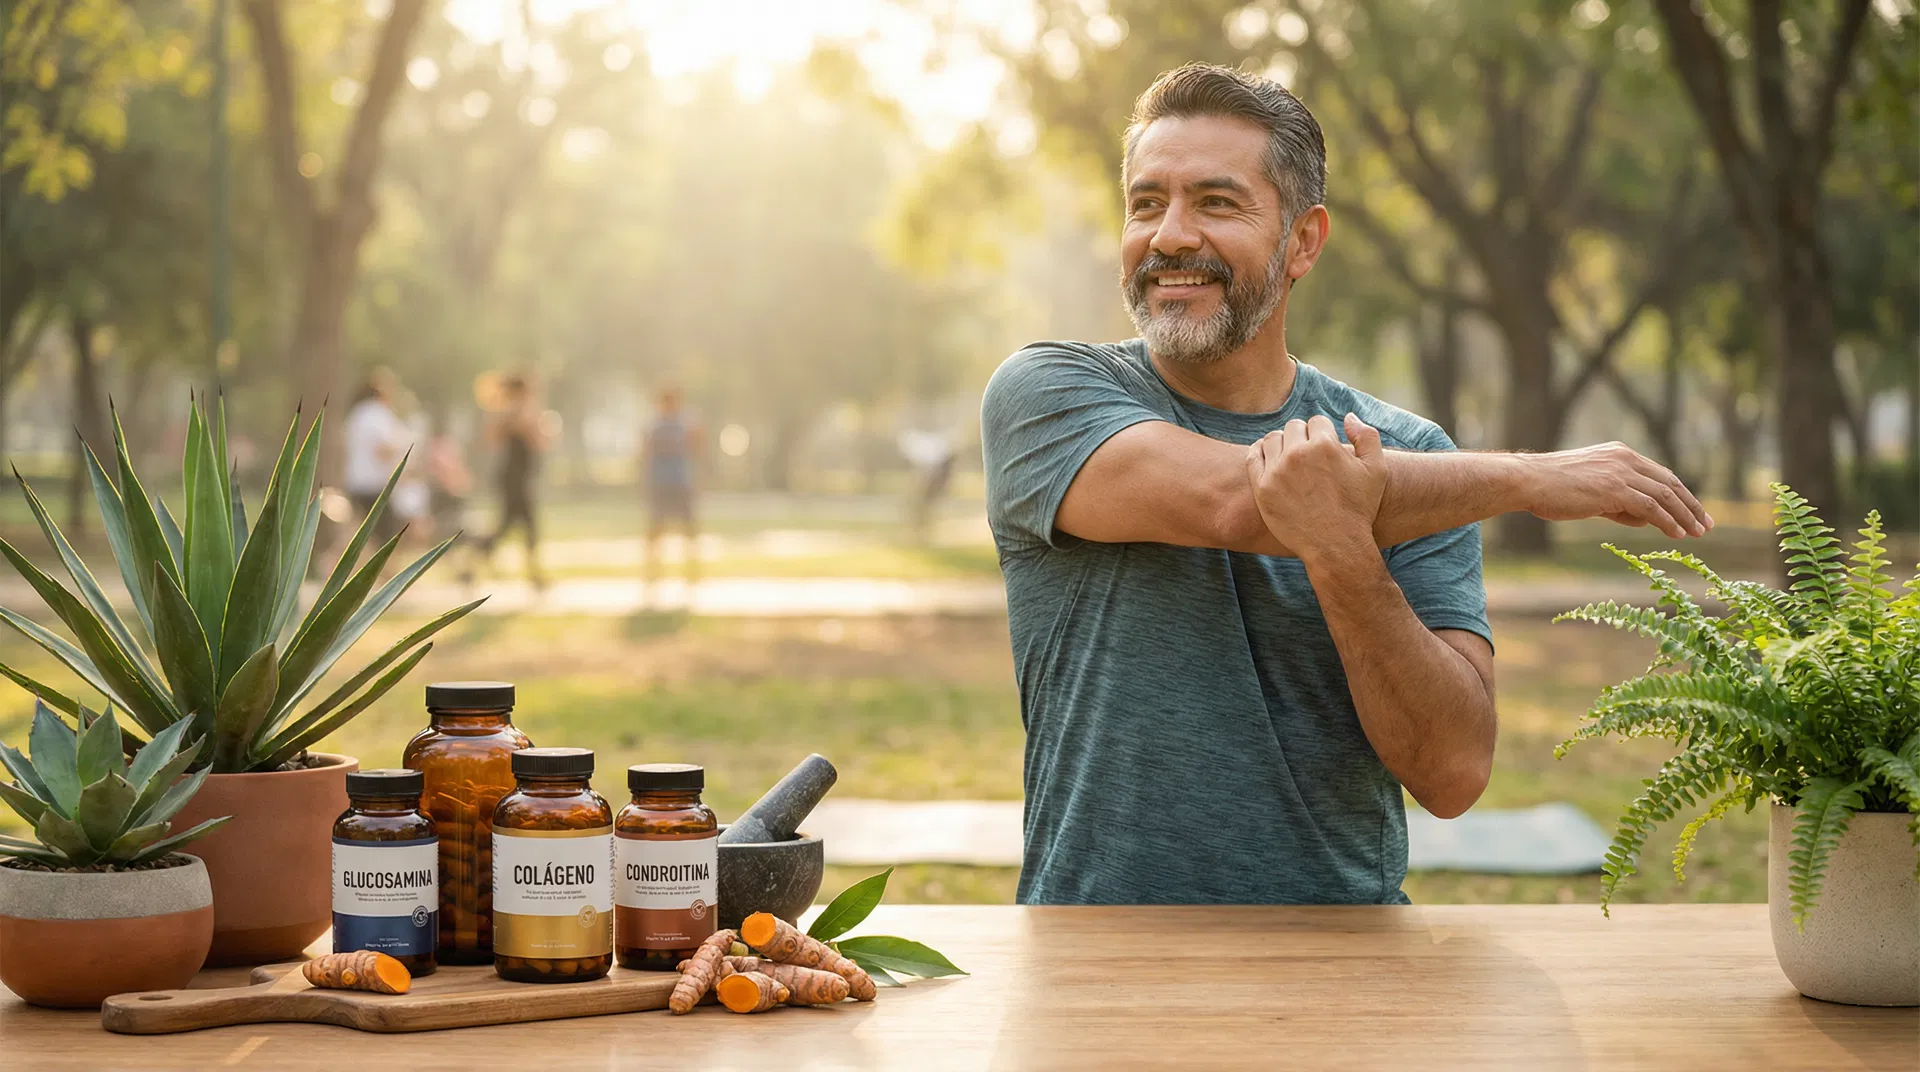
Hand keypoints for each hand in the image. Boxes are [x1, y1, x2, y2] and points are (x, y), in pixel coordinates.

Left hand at [1245, 413, 1387, 565]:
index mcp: (1325, 445)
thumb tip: (1347, 417)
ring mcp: (1277, 471)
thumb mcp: (1376, 470)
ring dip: (1281, 445)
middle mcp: (1299, 454)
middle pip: (1293, 427)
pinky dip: (1260, 454)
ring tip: (1291, 461)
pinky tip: (1270, 462)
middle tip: (1308, 458)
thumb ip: (1367, 436)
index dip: (1322, 435)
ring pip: (1272, 439)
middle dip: (1302, 438)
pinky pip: (1253, 456)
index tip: (1323, 451)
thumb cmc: (1359, 508)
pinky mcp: (1262, 488)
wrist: (1336, 546)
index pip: (1316, 422)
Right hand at [1523, 442, 1711, 537]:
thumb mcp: (1590, 491)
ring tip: (1696, 533)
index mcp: (1619, 454)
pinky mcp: (1614, 488)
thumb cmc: (1550, 487)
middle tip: (1706, 525)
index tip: (1694, 512)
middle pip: (1670, 482)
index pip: (1660, 474)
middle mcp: (1624, 458)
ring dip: (1684, 516)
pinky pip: (1650, 506)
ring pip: (1664, 495)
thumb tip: (1643, 518)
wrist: (1527, 480)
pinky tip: (1676, 534)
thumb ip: (1617, 501)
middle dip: (1691, 505)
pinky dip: (1667, 521)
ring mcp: (1620, 472)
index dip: (1681, 495)